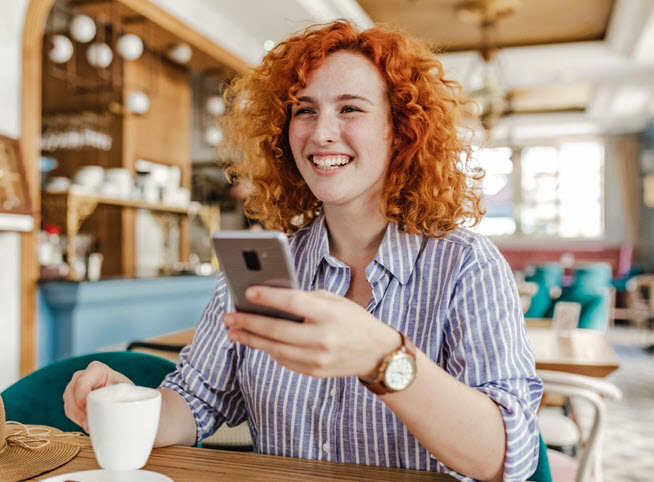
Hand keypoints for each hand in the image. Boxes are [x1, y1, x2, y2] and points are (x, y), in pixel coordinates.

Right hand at [63, 361, 132, 431]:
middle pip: (72, 394)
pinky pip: (68, 409)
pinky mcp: (71, 397)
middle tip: (89, 425)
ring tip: (89, 427)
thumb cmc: (125, 391)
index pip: (82, 383)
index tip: (92, 412)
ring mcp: (74, 385)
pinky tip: (86, 425)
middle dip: (79, 412)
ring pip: (69, 403)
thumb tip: (126, 410)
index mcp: (96, 369)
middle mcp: (82, 375)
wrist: (123, 393)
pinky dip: (76, 419)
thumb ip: (126, 397)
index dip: (83, 399)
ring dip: (78, 417)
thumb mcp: (127, 391)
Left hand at [223, 287, 399, 378]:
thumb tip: (270, 298)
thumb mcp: (335, 300)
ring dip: (251, 339)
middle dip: (248, 322)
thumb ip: (306, 299)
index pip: (293, 302)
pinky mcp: (314, 372)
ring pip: (275, 349)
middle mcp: (323, 338)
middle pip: (277, 329)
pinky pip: (284, 360)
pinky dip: (268, 350)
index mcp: (330, 314)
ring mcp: (318, 358)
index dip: (269, 297)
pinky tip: (257, 341)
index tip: (247, 292)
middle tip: (229, 317)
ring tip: (234, 331)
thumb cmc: (352, 319)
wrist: (376, 352)